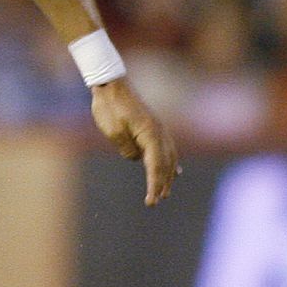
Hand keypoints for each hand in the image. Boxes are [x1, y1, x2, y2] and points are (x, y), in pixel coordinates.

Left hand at [90, 79, 179, 205]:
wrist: (111, 86)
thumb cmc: (110, 108)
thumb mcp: (113, 131)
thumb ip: (127, 149)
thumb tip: (137, 159)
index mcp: (150, 134)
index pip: (156, 166)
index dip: (154, 185)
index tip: (151, 201)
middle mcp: (159, 132)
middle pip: (165, 164)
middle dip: (162, 183)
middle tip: (156, 200)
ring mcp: (159, 129)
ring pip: (169, 157)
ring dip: (168, 175)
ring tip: (166, 191)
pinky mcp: (154, 127)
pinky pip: (167, 149)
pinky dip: (171, 162)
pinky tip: (176, 171)